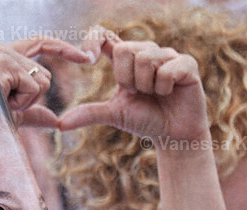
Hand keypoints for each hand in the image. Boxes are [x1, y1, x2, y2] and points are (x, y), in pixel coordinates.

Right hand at [0, 38, 90, 126]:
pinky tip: (2, 100)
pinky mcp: (6, 63)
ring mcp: (4, 54)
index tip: (84, 57)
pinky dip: (22, 102)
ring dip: (26, 101)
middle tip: (5, 103)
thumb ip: (34, 114)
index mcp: (4, 56)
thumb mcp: (14, 115)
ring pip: (42, 82)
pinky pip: (34, 88)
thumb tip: (56, 121)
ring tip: (1, 102)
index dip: (63, 49)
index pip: (40, 43)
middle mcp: (3, 49)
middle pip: (45, 76)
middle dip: (32, 98)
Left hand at [59, 27, 209, 143]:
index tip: (88, 59)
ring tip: (155, 94)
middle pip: (124, 49)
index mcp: (126, 59)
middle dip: (126, 78)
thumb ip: (89, 113)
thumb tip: (60, 124)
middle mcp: (146, 52)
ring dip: (146, 85)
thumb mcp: (114, 114)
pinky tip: (169, 94)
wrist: (174, 137)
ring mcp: (168, 56)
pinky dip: (163, 87)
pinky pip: (166, 69)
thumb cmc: (146, 121)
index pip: (104, 35)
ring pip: (145, 59)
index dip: (93, 40)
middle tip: (138, 92)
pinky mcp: (187, 64)